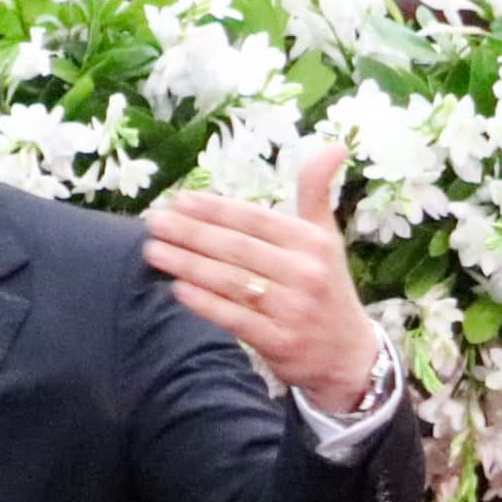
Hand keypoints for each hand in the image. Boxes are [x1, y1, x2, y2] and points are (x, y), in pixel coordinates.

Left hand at [141, 142, 379, 410]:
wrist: (348, 356)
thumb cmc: (327, 288)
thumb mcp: (327, 238)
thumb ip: (316, 192)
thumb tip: (334, 145)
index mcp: (313, 242)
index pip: (255, 220)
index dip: (216, 209)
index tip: (180, 200)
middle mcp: (305, 273)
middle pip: (237, 248)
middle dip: (191, 233)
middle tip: (155, 223)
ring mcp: (292, 309)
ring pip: (231, 281)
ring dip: (188, 264)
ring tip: (153, 251)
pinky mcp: (280, 342)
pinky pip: (234, 318)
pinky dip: (204, 302)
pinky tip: (176, 288)